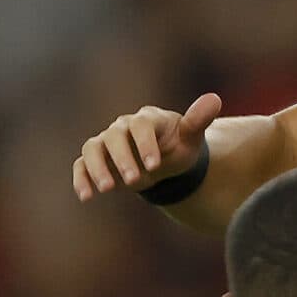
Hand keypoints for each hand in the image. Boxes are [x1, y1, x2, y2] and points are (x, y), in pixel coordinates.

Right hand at [74, 93, 221, 199]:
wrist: (166, 160)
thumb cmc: (179, 145)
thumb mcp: (191, 137)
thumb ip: (198, 120)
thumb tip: (214, 99)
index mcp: (147, 118)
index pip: (141, 125)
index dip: (146, 144)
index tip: (156, 166)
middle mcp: (122, 127)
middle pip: (114, 137)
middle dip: (123, 159)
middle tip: (136, 181)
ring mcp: (106, 142)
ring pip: (92, 149)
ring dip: (97, 168)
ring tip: (107, 189)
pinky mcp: (95, 159)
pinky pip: (81, 165)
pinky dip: (81, 178)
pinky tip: (86, 197)